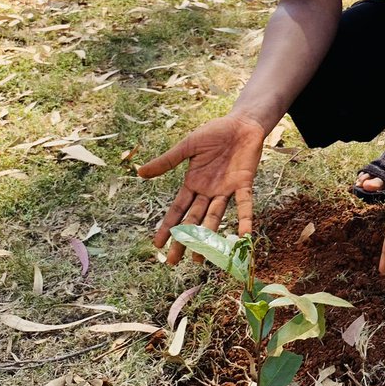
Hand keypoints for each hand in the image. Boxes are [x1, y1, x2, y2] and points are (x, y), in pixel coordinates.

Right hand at [137, 113, 265, 264]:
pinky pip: (244, 204)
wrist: (241, 123)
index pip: (178, 209)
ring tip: (201, 259)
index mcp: (193, 183)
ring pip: (215, 217)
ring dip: (209, 237)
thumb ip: (167, 161)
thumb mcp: (187, 146)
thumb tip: (140, 172)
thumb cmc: (215, 133)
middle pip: (193, 220)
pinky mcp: (244, 183)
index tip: (157, 245)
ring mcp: (226, 189)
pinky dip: (245, 220)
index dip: (168, 227)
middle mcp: (209, 191)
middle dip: (184, 240)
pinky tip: (244, 236)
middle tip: (173, 262)